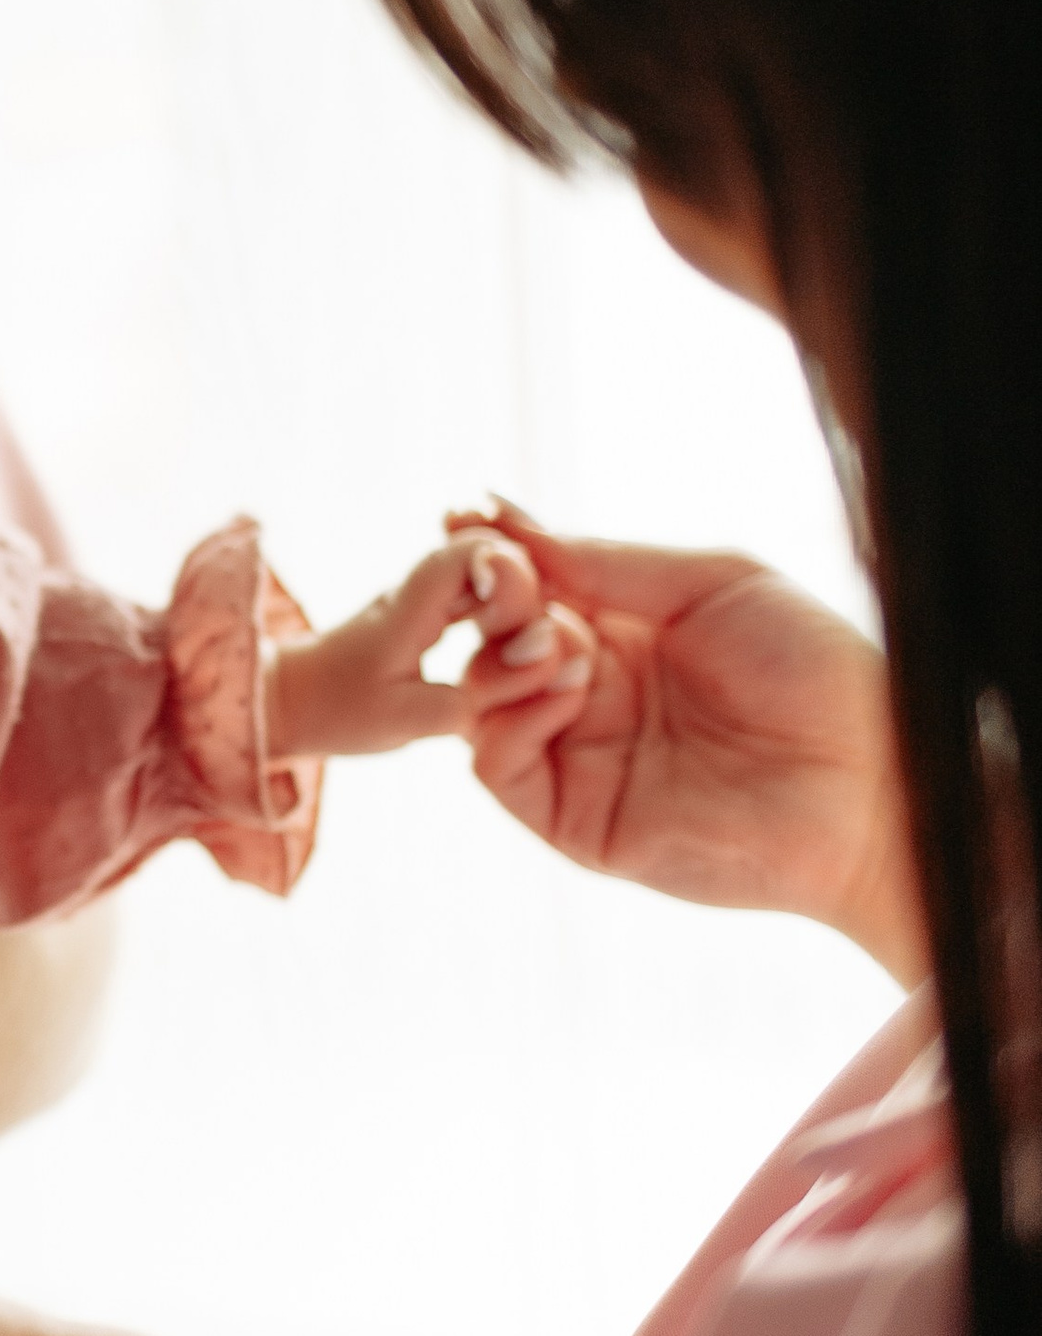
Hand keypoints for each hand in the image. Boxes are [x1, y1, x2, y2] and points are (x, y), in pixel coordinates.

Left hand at [266, 530, 592, 764]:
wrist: (291, 700)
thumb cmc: (338, 710)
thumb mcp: (407, 720)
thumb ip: (477, 696)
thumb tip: (545, 666)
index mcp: (411, 602)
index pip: (473, 555)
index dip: (514, 579)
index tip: (529, 624)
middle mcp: (425, 584)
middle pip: (497, 554)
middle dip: (531, 593)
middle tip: (541, 642)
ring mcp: (433, 592)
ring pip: (497, 570)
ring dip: (526, 604)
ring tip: (539, 648)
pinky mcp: (440, 607)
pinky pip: (486, 591)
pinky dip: (511, 613)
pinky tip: (524, 643)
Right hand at [448, 502, 924, 976]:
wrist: (869, 783)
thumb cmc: (816, 674)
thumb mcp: (713, 583)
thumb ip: (606, 561)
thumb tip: (501, 517)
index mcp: (625, 633)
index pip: (528, 589)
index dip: (494, 554)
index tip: (467, 518)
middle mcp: (592, 693)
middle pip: (489, 638)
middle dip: (486, 597)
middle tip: (503, 575)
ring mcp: (579, 756)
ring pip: (479, 698)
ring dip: (499, 653)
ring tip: (555, 638)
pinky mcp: (575, 819)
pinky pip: (497, 765)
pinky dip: (509, 715)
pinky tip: (565, 684)